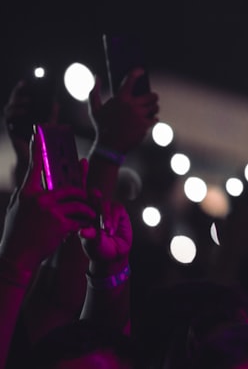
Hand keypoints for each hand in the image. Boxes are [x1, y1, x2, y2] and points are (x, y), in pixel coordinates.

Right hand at [0, 128, 95, 271]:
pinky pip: (81, 217)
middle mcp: (38, 199)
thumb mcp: (17, 210)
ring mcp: (49, 211)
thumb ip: (29, 194)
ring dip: (87, 209)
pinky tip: (87, 228)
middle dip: (82, 191)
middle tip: (87, 190)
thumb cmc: (17, 234)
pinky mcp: (60, 224)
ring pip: (79, 202)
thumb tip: (34, 179)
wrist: (16, 258)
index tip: (39, 132)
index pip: (34, 166)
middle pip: (70, 187)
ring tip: (89, 215)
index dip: (38, 149)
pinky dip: (86, 222)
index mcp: (26, 193)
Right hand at [4, 78, 59, 160]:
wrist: (34, 154)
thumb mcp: (49, 124)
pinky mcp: (11, 129)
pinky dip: (16, 113)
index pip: (22, 96)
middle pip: (14, 99)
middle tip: (26, 85)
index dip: (21, 88)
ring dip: (18, 102)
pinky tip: (24, 111)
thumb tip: (55, 102)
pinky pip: (9, 118)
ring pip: (9, 107)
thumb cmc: (42, 138)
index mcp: (26, 110)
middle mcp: (18, 114)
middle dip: (18, 91)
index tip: (26, 81)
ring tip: (28, 101)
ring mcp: (13, 121)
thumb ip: (52, 113)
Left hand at [79, 191, 131, 267]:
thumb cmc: (99, 250)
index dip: (82, 203)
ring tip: (107, 231)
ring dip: (106, 217)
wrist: (114, 255)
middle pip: (93, 200)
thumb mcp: (91, 244)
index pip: (81, 204)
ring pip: (105, 204)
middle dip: (95, 210)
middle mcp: (94, 210)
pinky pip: (117, 208)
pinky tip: (112, 230)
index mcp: (83, 216)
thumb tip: (82, 231)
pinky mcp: (119, 211)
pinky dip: (114, 219)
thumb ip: (89, 235)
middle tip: (99, 224)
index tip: (84, 214)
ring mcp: (107, 210)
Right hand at [88, 69, 158, 154]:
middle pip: (152, 95)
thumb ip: (94, 92)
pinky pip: (155, 119)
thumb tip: (97, 77)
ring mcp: (140, 115)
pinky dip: (153, 119)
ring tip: (151, 108)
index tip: (141, 70)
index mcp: (120, 99)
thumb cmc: (101, 126)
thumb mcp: (94, 109)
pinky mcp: (145, 125)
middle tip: (151, 98)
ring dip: (154, 107)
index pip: (130, 80)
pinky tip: (150, 119)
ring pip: (155, 106)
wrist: (109, 146)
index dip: (136, 72)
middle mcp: (132, 106)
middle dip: (152, 96)